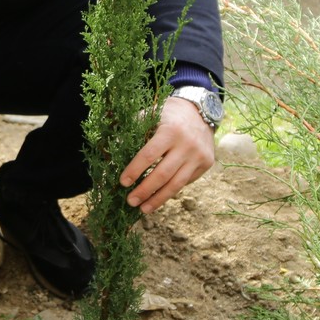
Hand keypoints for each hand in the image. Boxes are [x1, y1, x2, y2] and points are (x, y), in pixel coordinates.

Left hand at [120, 93, 216, 213]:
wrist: (200, 111)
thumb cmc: (167, 115)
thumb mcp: (150, 116)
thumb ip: (133, 132)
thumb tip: (113, 151)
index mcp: (170, 130)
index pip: (149, 155)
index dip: (134, 170)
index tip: (123, 182)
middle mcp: (187, 144)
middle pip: (162, 174)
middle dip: (144, 190)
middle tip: (130, 201)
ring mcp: (199, 156)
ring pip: (176, 184)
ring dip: (158, 199)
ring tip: (143, 209)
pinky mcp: (206, 164)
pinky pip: (185, 182)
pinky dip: (170, 191)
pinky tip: (158, 197)